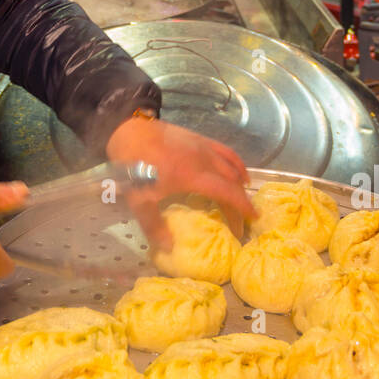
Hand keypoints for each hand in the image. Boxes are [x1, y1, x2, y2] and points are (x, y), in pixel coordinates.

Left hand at [105, 117, 252, 247]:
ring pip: (231, 164)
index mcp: (193, 176)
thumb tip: (169, 248)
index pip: (227, 193)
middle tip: (241, 218)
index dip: (242, 207)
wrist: (126, 130)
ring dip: (240, 181)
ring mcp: (202, 146)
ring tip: (243, 195)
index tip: (252, 219)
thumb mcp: (139, 200)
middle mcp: (204, 159)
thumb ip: (154, 226)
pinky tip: (233, 168)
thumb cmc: (132, 166)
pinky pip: (223, 150)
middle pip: (232, 181)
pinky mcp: (196, 137)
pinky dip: (234, 162)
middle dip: (240, 200)